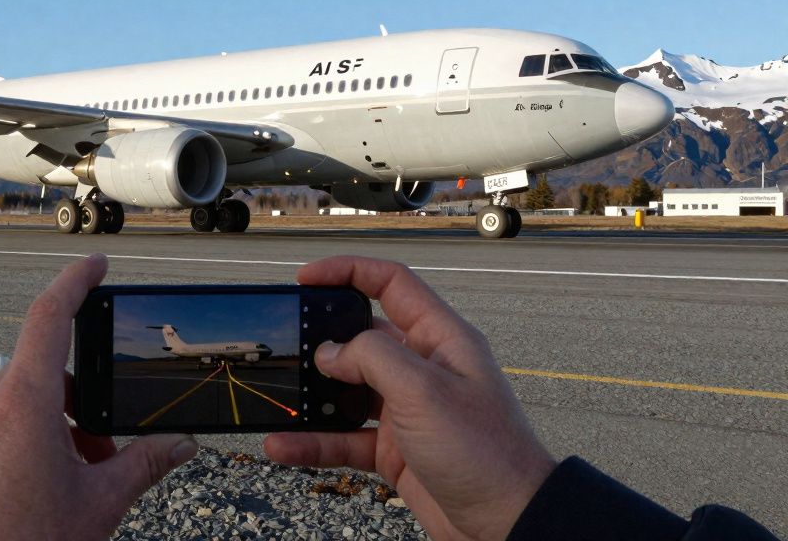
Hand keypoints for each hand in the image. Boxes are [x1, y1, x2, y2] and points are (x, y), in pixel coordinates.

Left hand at [0, 253, 198, 539]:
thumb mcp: (99, 505)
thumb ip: (143, 465)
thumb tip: (180, 445)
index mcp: (23, 404)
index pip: (49, 317)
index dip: (75, 281)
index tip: (95, 264)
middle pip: (44, 374)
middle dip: (82, 402)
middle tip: (104, 449)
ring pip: (19, 405)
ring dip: (55, 428)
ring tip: (75, 480)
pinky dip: (25, 445)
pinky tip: (40, 491)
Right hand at [264, 257, 554, 540]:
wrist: (508, 525)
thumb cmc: (485, 452)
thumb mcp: (425, 391)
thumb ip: (372, 359)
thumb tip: (330, 352)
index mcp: (440, 339)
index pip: (391, 284)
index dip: (348, 272)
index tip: (305, 277)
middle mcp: (422, 368)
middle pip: (361, 338)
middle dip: (321, 339)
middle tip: (286, 342)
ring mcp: (406, 410)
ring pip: (346, 391)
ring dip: (311, 397)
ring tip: (279, 401)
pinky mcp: (394, 449)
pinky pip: (343, 437)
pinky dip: (313, 441)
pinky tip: (283, 446)